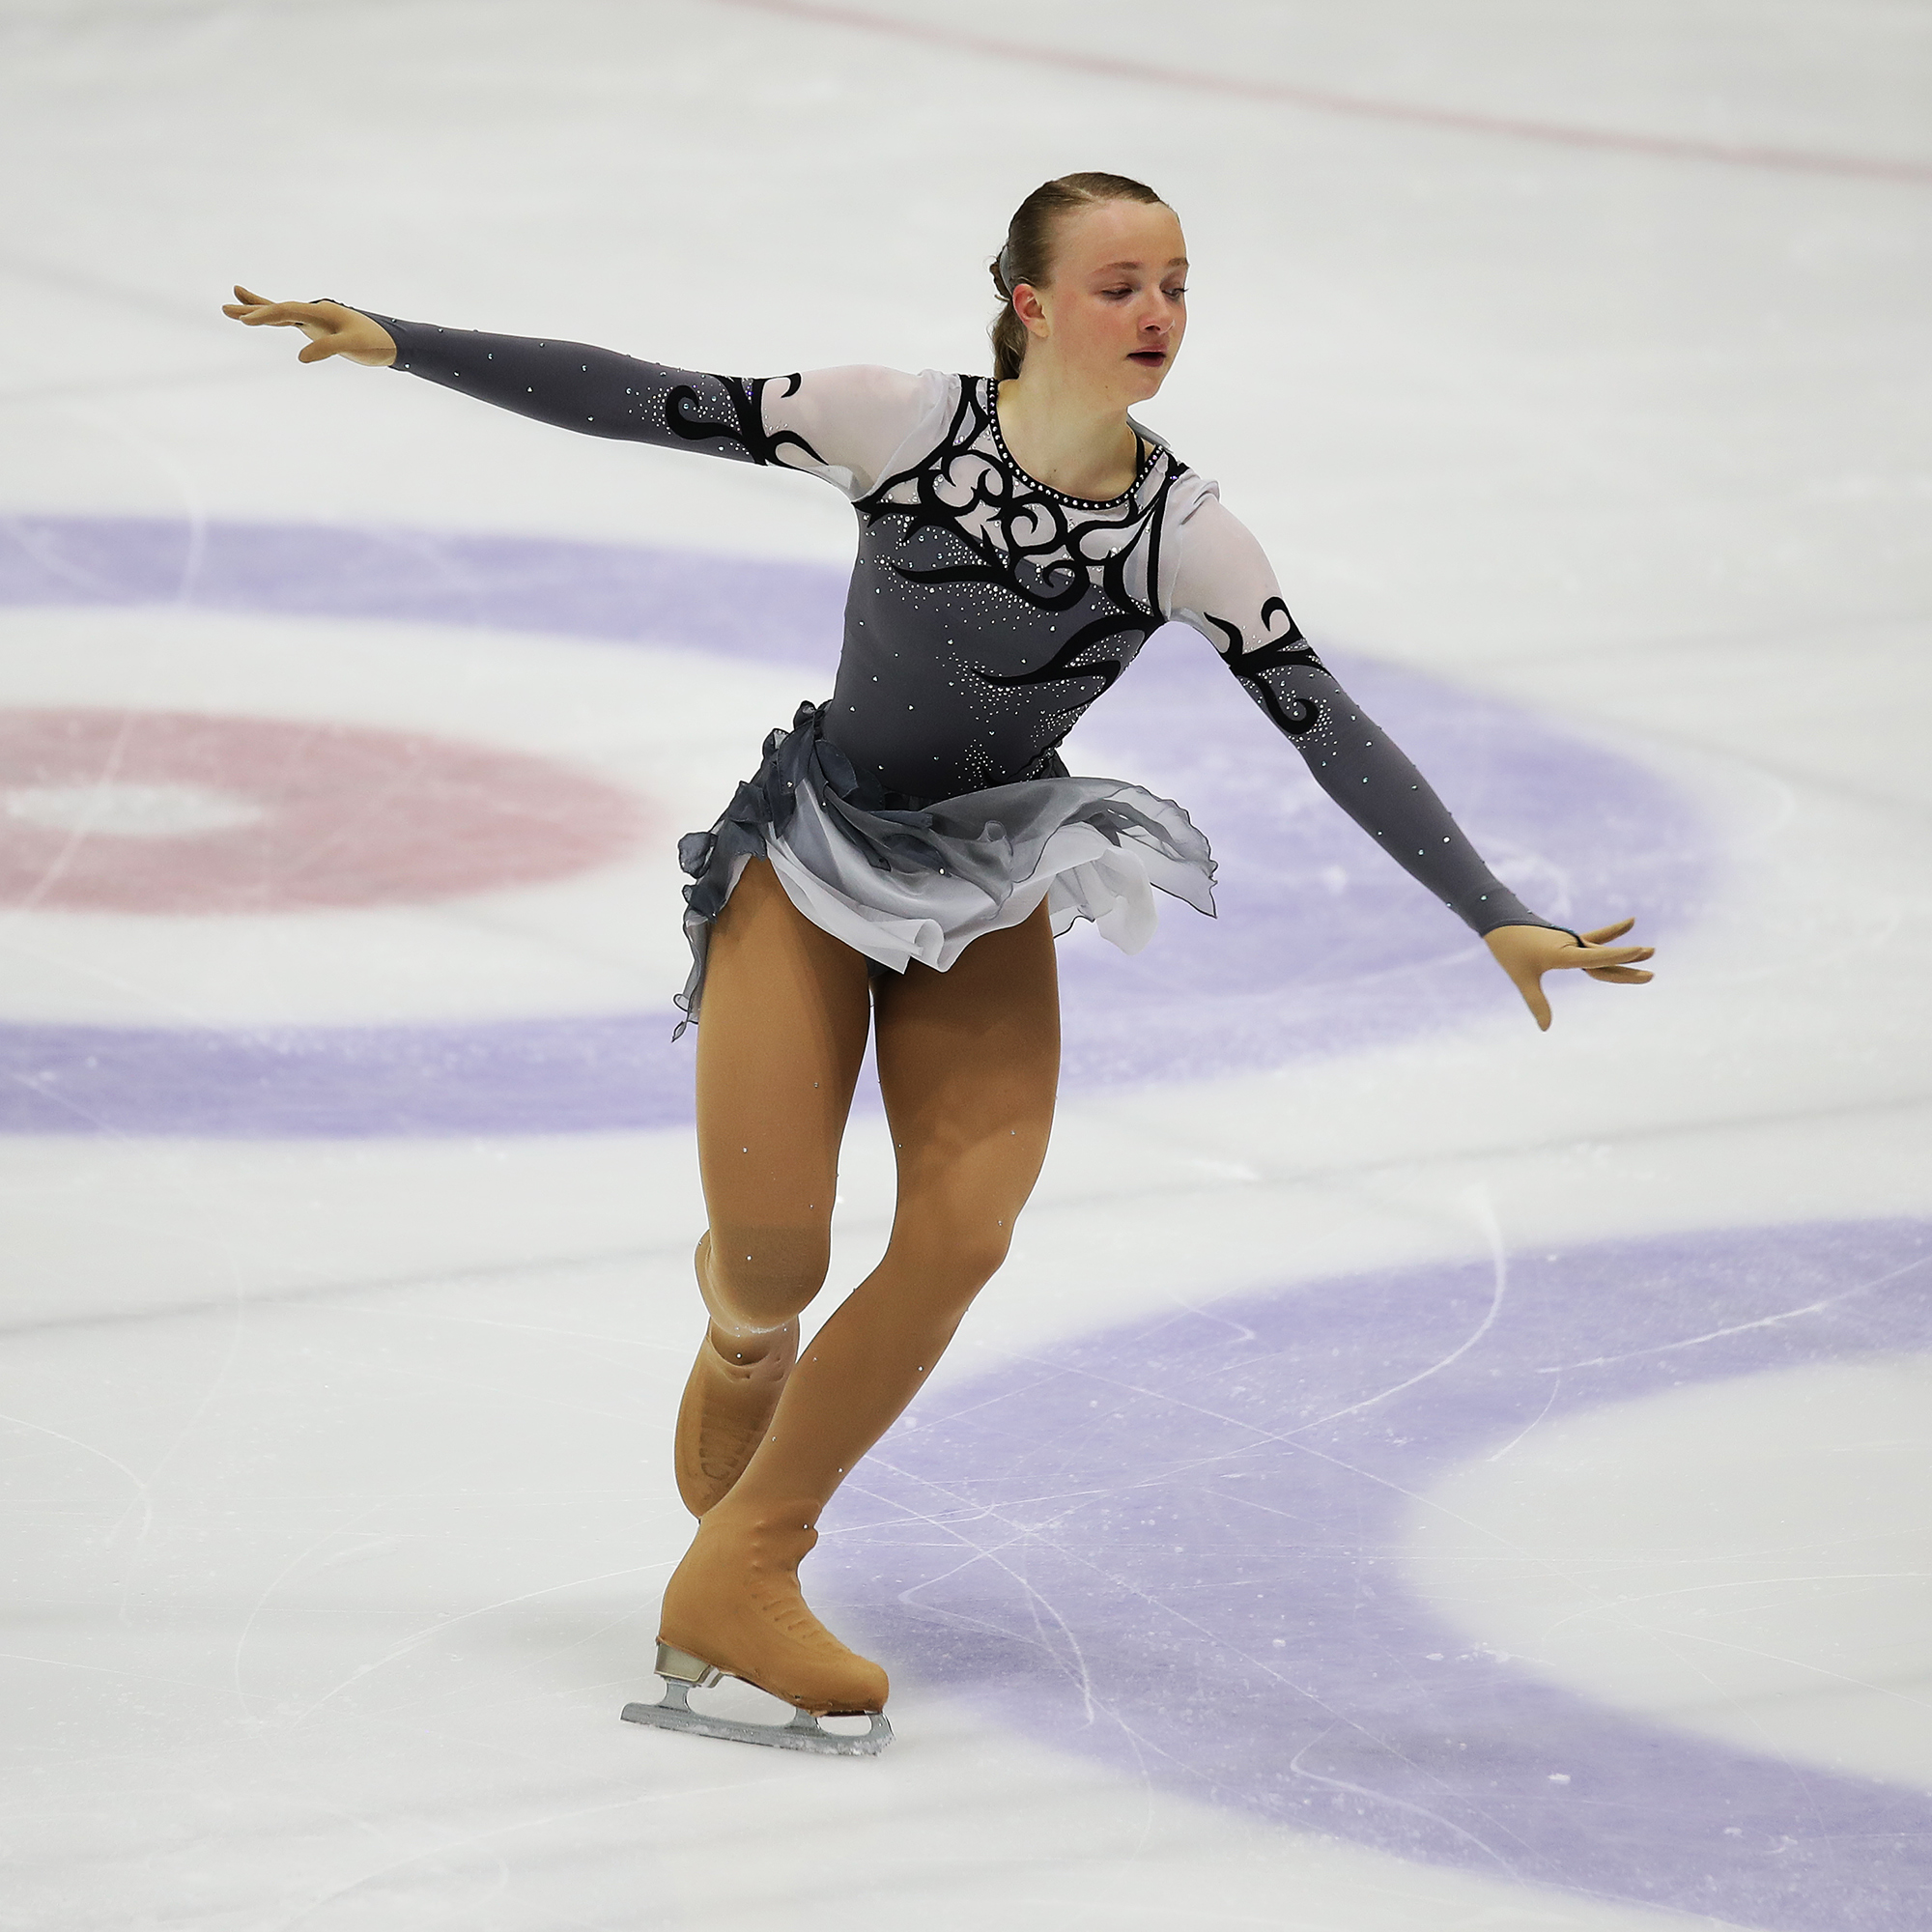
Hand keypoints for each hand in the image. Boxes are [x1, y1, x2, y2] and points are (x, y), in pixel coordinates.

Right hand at [221, 286, 395, 365]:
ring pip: (280, 314)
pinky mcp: (316, 329)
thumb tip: (300, 358)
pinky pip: (290, 322)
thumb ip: (327, 348)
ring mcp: (314, 320)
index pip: (287, 311)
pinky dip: (274, 320)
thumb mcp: (353, 346)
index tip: (247, 321)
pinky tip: (262, 320)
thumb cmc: (375, 342)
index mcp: (321, 312)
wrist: (390, 343)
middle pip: (278, 308)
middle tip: (226, 307)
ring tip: (232, 309)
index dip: (266, 315)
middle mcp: (314, 312)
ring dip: (257, 312)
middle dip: (252, 309)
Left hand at [1485, 918, 1653, 1030]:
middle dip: (1628, 967)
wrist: (1499, 921)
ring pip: (1604, 950)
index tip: (1639, 951)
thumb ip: (1537, 1002)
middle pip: (1605, 960)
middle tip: (1651, 974)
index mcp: (1564, 953)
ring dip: (1625, 951)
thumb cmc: (1510, 950)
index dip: (1619, 956)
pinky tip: (1630, 922)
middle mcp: (1572, 946)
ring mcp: (1573, 941)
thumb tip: (1546, 1029)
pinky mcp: (1569, 939)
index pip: (1597, 958)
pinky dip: (1611, 933)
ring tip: (1651, 951)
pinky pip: (1595, 938)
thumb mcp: (1522, 977)